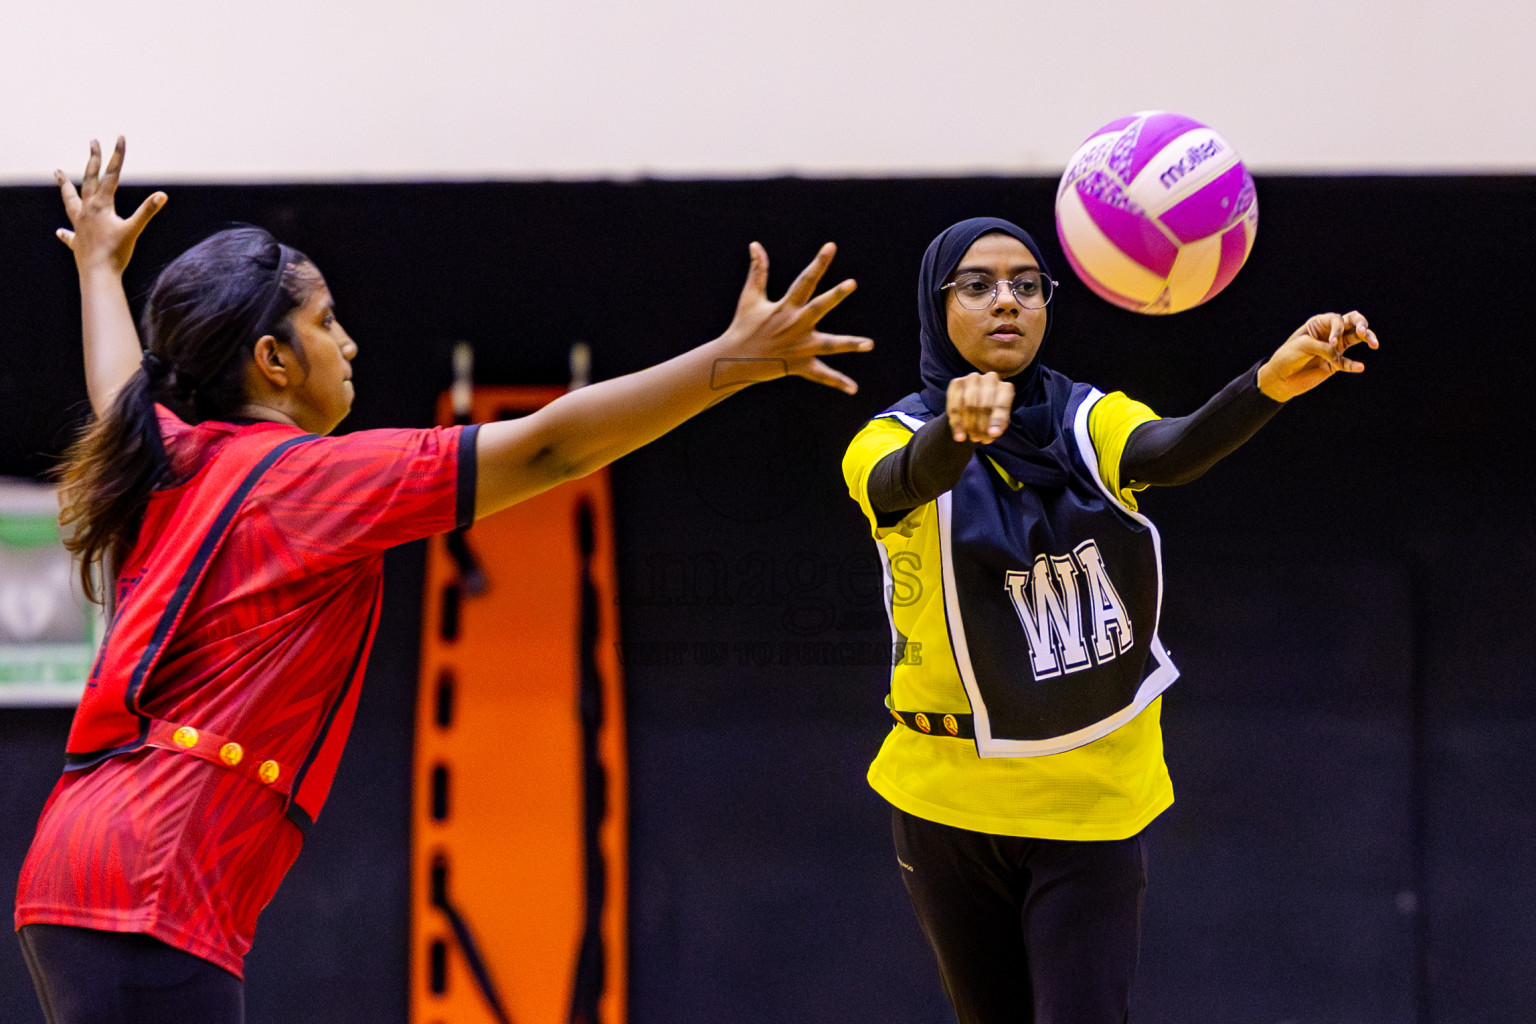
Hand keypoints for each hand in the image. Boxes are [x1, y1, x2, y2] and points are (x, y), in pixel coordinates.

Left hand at [55, 137, 165, 275]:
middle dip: (92, 159)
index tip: (120, 138)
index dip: (117, 156)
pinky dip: (66, 232)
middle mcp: (87, 210)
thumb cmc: (116, 252)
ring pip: (71, 199)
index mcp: (101, 205)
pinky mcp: (77, 241)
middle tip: (93, 142)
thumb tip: (162, 195)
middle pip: (89, 179)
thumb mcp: (134, 230)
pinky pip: (70, 233)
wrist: (98, 274)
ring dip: (65, 185)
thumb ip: (147, 211)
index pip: (111, 175)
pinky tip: (61, 231)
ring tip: (58, 173)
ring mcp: (79, 224)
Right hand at [713, 242, 871, 393]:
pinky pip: (821, 375)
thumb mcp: (750, 297)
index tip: (831, 247)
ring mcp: (800, 346)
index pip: (804, 280)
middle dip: (835, 295)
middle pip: (819, 307)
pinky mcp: (800, 365)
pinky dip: (837, 382)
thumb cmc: (743, 326)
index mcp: (786, 307)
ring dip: (849, 344)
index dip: (818, 263)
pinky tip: (853, 389)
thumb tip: (755, 245)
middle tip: (851, 283)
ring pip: (829, 345)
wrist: (735, 359)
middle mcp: (796, 325)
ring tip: (869, 344)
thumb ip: (758, 270)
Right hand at [946, 372, 1013, 442]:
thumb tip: (993, 433)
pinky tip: (959, 436)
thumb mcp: (998, 423)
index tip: (992, 435)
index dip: (997, 420)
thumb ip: (998, 427)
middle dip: (981, 425)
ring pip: (969, 404)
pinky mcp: (957, 382)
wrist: (971, 410)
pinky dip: (957, 422)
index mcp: (1005, 388)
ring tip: (971, 438)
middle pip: (985, 404)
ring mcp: (973, 378)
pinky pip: (955, 404)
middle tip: (979, 439)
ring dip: (970, 424)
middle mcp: (991, 379)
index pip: (1002, 404)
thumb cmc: (990, 417)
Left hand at [1256, 311, 1378, 401]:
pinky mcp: (1335, 364)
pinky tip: (1359, 367)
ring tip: (1374, 344)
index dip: (1338, 329)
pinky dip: (1353, 365)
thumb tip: (1340, 354)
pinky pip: (1348, 362)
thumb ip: (1325, 348)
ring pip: (1357, 338)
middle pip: (1352, 322)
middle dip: (1361, 324)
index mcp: (1319, 324)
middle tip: (1363, 331)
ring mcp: (1335, 347)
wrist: (1280, 378)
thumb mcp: (1304, 347)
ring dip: (1368, 338)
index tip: (1331, 343)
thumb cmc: (1288, 356)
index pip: (1337, 320)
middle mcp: (1329, 333)